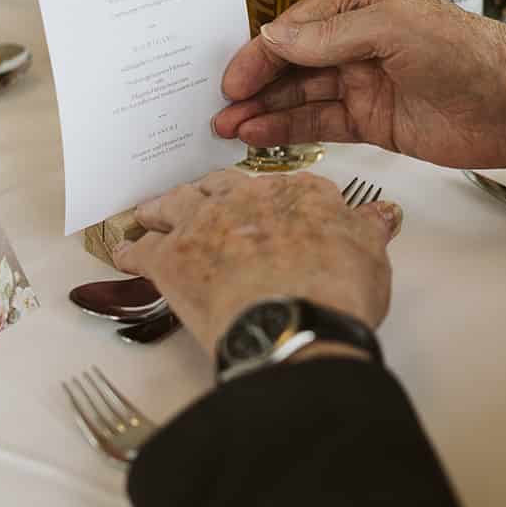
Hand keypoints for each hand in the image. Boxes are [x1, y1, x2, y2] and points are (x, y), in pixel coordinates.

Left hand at [114, 170, 402, 357]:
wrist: (291, 321)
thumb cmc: (335, 291)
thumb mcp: (370, 254)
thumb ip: (369, 228)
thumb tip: (383, 213)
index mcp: (297, 191)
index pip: (284, 185)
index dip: (274, 198)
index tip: (268, 204)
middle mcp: (245, 197)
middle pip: (220, 185)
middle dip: (210, 193)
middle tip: (201, 200)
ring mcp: (203, 224)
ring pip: (174, 205)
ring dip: (161, 209)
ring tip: (149, 213)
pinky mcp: (170, 258)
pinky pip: (141, 251)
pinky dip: (130, 251)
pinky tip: (122, 254)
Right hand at [214, 0, 505, 190]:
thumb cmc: (468, 53)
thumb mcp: (394, 27)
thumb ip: (331, 36)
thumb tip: (274, 38)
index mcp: (368, 1)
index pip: (300, 23)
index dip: (263, 48)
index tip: (234, 72)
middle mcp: (363, 39)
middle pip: (295, 60)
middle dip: (255, 80)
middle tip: (219, 102)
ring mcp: (367, 82)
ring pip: (302, 94)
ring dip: (264, 109)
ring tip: (225, 126)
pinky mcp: (374, 121)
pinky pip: (321, 123)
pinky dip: (288, 129)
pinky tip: (259, 136)